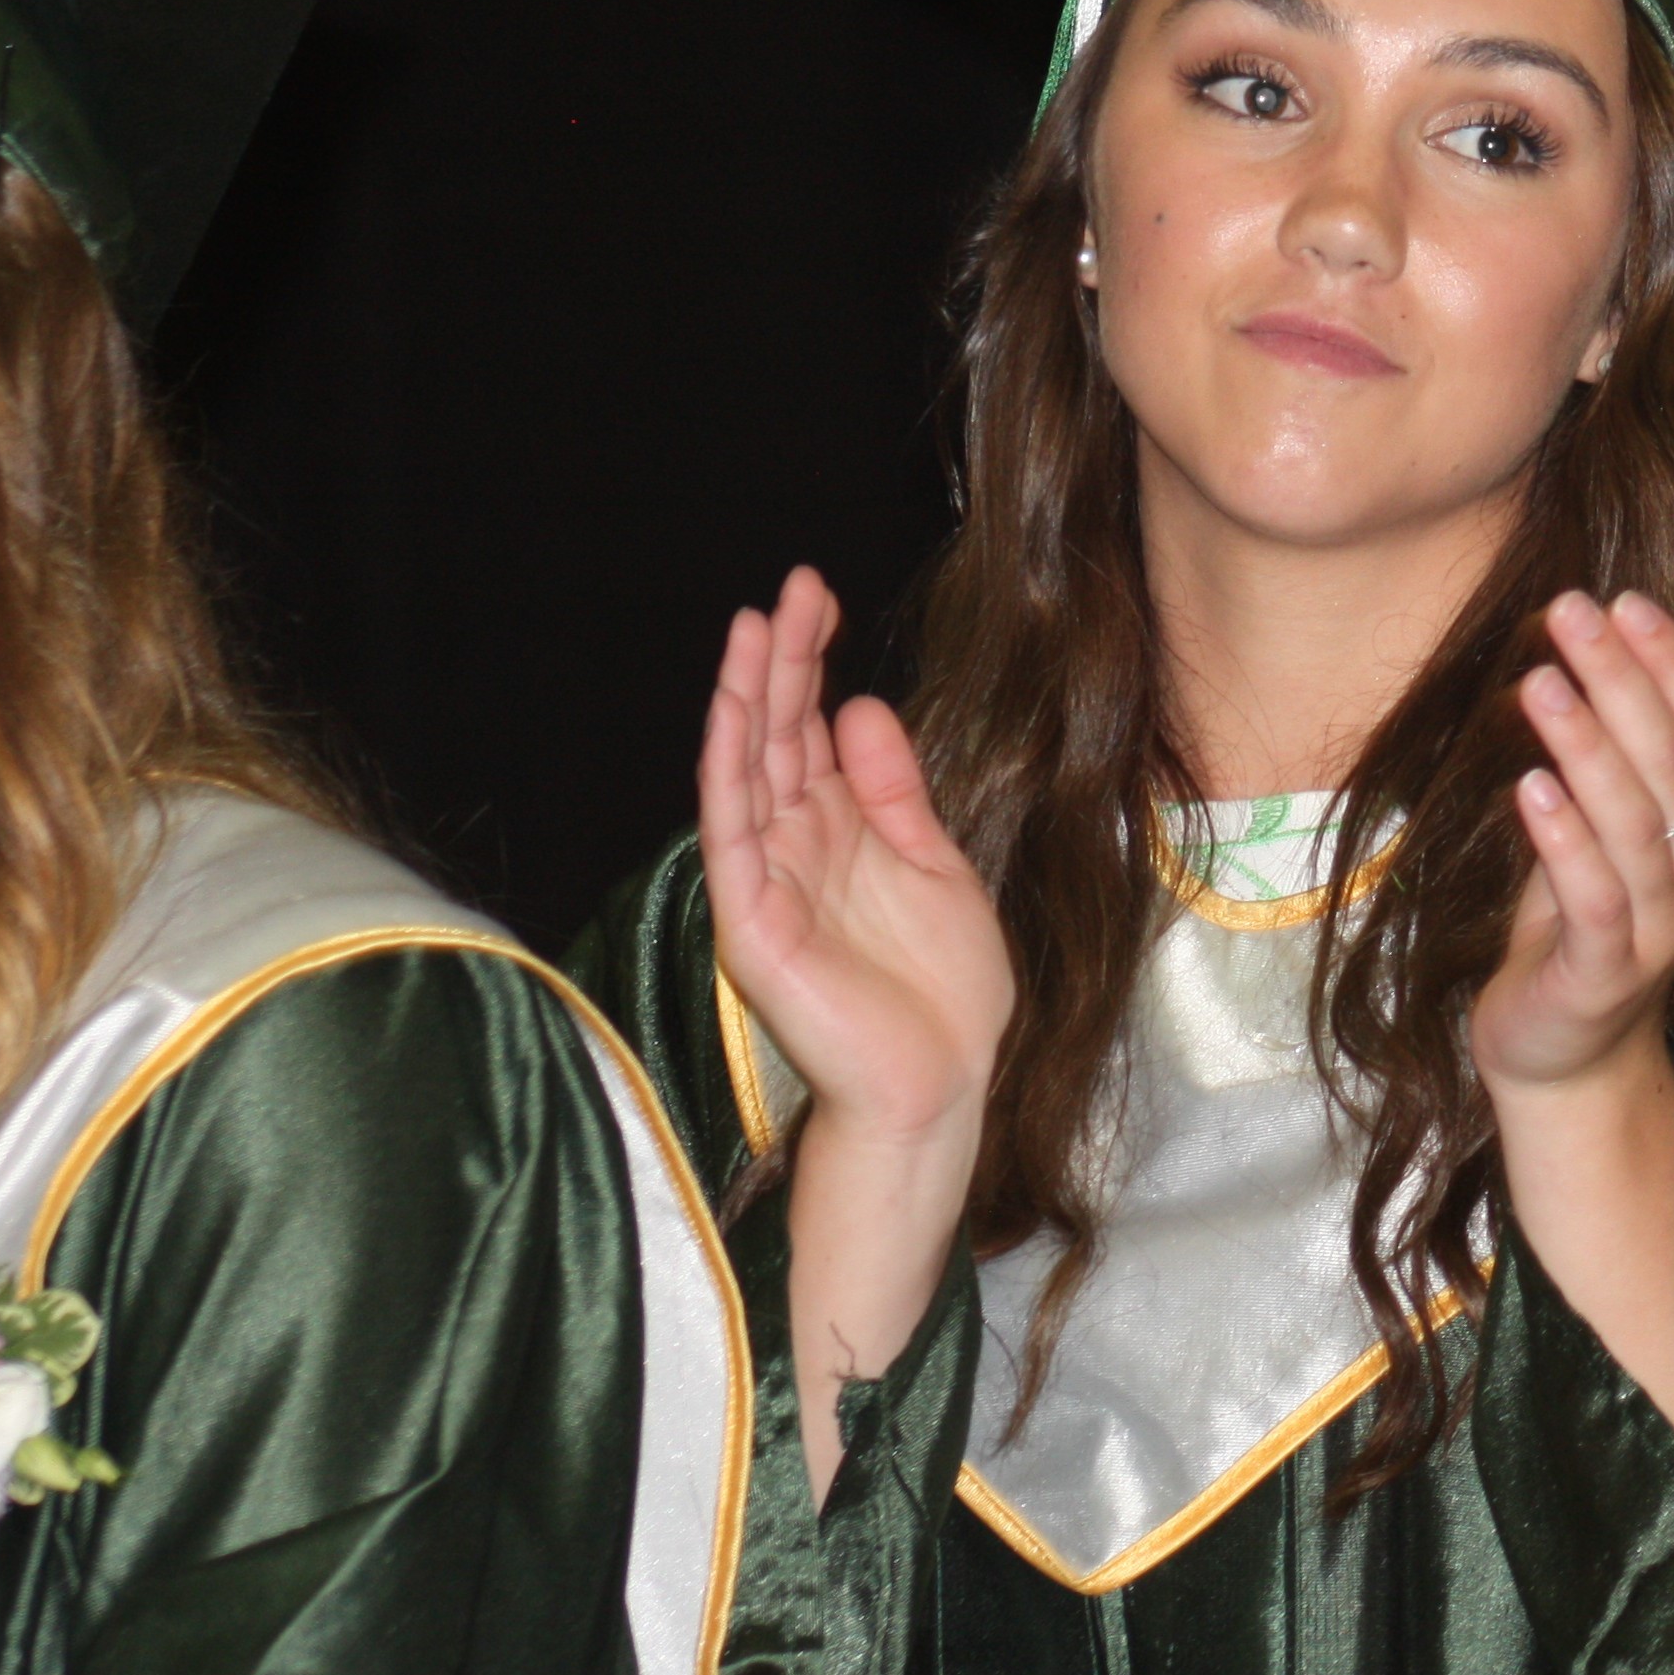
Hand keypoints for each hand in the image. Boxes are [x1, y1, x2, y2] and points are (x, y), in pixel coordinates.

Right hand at [700, 568, 1012, 1496]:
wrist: (941, 1087)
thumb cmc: (942, 997)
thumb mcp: (934, 867)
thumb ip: (892, 792)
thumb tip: (861, 707)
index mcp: (836, 839)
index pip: (809, 738)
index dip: (812, 668)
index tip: (819, 600)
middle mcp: (791, 852)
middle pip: (774, 739)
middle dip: (780, 662)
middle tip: (791, 587)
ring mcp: (765, 884)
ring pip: (744, 770)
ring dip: (747, 697)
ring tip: (755, 624)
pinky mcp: (751, 921)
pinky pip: (732, 829)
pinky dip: (731, 765)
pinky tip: (735, 710)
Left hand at [1468, 589, 1673, 1108]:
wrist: (1567, 1059)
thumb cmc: (1575, 929)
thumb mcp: (1597, 832)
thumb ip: (1606, 761)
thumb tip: (1582, 652)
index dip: (1669, 660)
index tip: (1623, 600)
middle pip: (1670, 758)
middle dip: (1622, 678)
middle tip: (1570, 612)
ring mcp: (1659, 925)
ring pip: (1634, 820)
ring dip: (1587, 743)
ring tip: (1542, 679)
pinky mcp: (1608, 971)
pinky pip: (1594, 896)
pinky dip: (1565, 839)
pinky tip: (1530, 787)